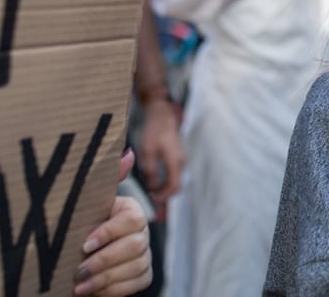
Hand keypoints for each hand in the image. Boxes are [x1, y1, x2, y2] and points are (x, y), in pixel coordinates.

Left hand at [74, 150, 152, 294]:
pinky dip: (114, 289)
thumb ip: (106, 178)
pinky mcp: (143, 275)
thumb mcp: (86, 203)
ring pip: (135, 267)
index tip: (85, 244)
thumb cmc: (80, 226)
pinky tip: (94, 291)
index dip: (110, 233)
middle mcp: (142, 231)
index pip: (132, 219)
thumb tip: (126, 153)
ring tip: (80, 286)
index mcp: (130, 210)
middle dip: (105, 261)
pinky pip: (137, 283)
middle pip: (135, 246)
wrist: (76, 256)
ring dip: (106, 279)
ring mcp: (145, 254)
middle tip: (79, 272)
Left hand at [139, 99, 183, 218]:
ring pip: (173, 181)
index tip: (152, 202)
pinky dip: (164, 184)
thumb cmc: (154, 131)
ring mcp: (179, 160)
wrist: (162, 114)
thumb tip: (152, 188)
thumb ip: (150, 171)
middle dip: (166, 199)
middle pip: (175, 186)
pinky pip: (171, 175)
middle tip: (156, 213)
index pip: (174, 186)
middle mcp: (180, 162)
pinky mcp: (175, 158)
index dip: (164, 197)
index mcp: (175, 161)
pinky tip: (155, 189)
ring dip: (164, 192)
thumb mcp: (148, 151)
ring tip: (154, 204)